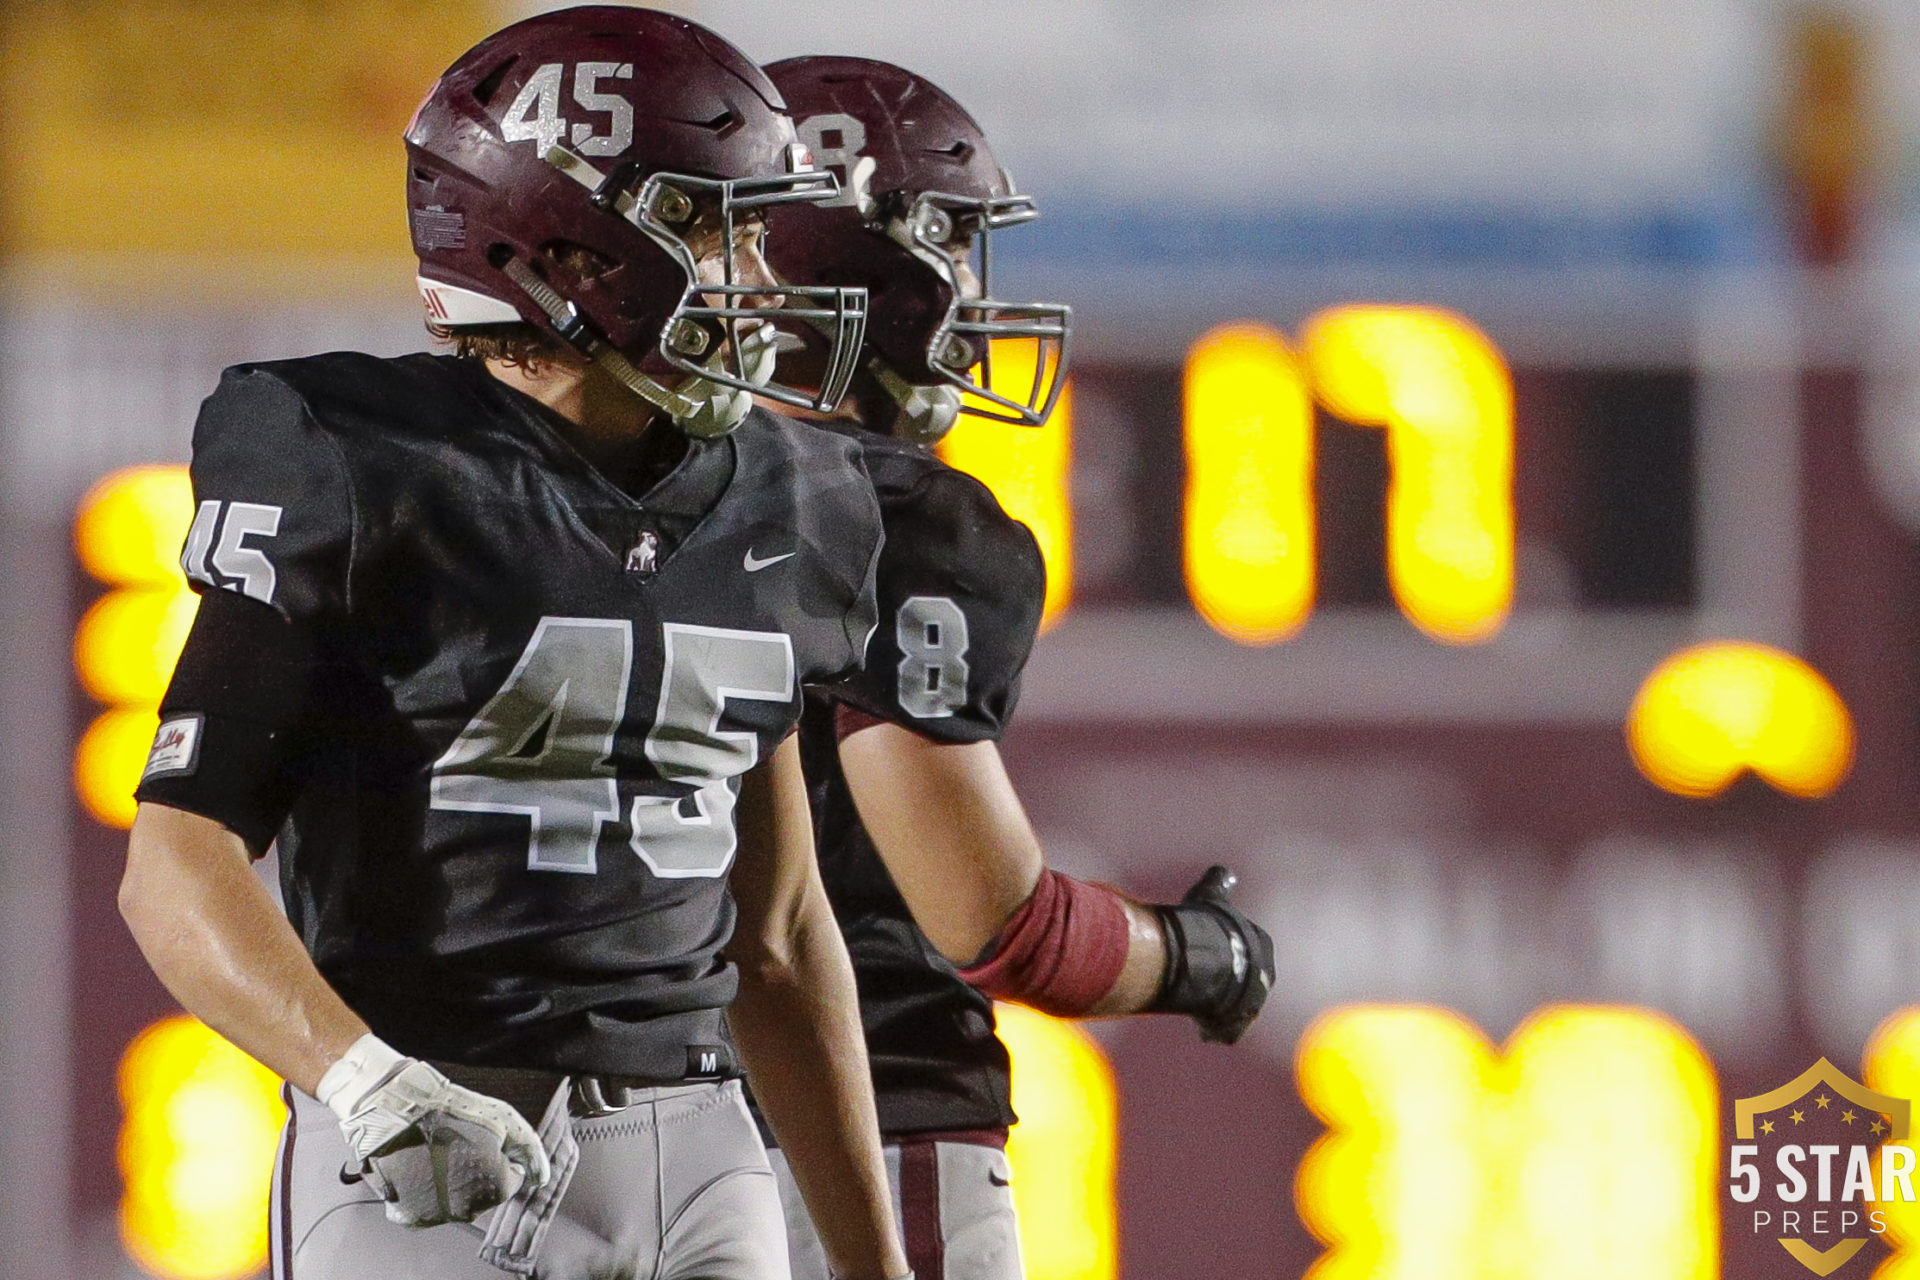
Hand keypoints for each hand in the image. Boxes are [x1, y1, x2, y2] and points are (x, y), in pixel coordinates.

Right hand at [319, 1035, 549, 1226]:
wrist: (395, 1111)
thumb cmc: (453, 1110)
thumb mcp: (504, 1119)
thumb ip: (530, 1151)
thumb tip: (542, 1178)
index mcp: (497, 1187)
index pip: (511, 1176)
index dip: (499, 1153)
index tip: (481, 1136)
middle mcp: (469, 1210)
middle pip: (484, 1191)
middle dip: (477, 1170)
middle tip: (457, 1142)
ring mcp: (437, 1216)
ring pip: (455, 1201)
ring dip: (451, 1183)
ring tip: (435, 1152)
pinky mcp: (407, 1216)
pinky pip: (425, 1209)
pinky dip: (424, 1194)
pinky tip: (418, 1169)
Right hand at [1153, 866, 1275, 1043]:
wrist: (1203, 959)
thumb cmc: (1205, 925)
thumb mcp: (1210, 896)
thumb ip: (1218, 883)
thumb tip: (1223, 872)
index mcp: (1261, 947)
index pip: (1246, 953)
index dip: (1224, 954)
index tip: (1204, 953)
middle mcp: (1264, 978)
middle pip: (1242, 985)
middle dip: (1223, 986)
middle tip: (1199, 983)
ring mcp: (1252, 1005)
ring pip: (1232, 1010)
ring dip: (1215, 1009)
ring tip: (1194, 1005)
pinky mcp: (1237, 1027)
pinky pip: (1225, 1031)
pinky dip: (1212, 1029)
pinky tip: (1197, 1023)